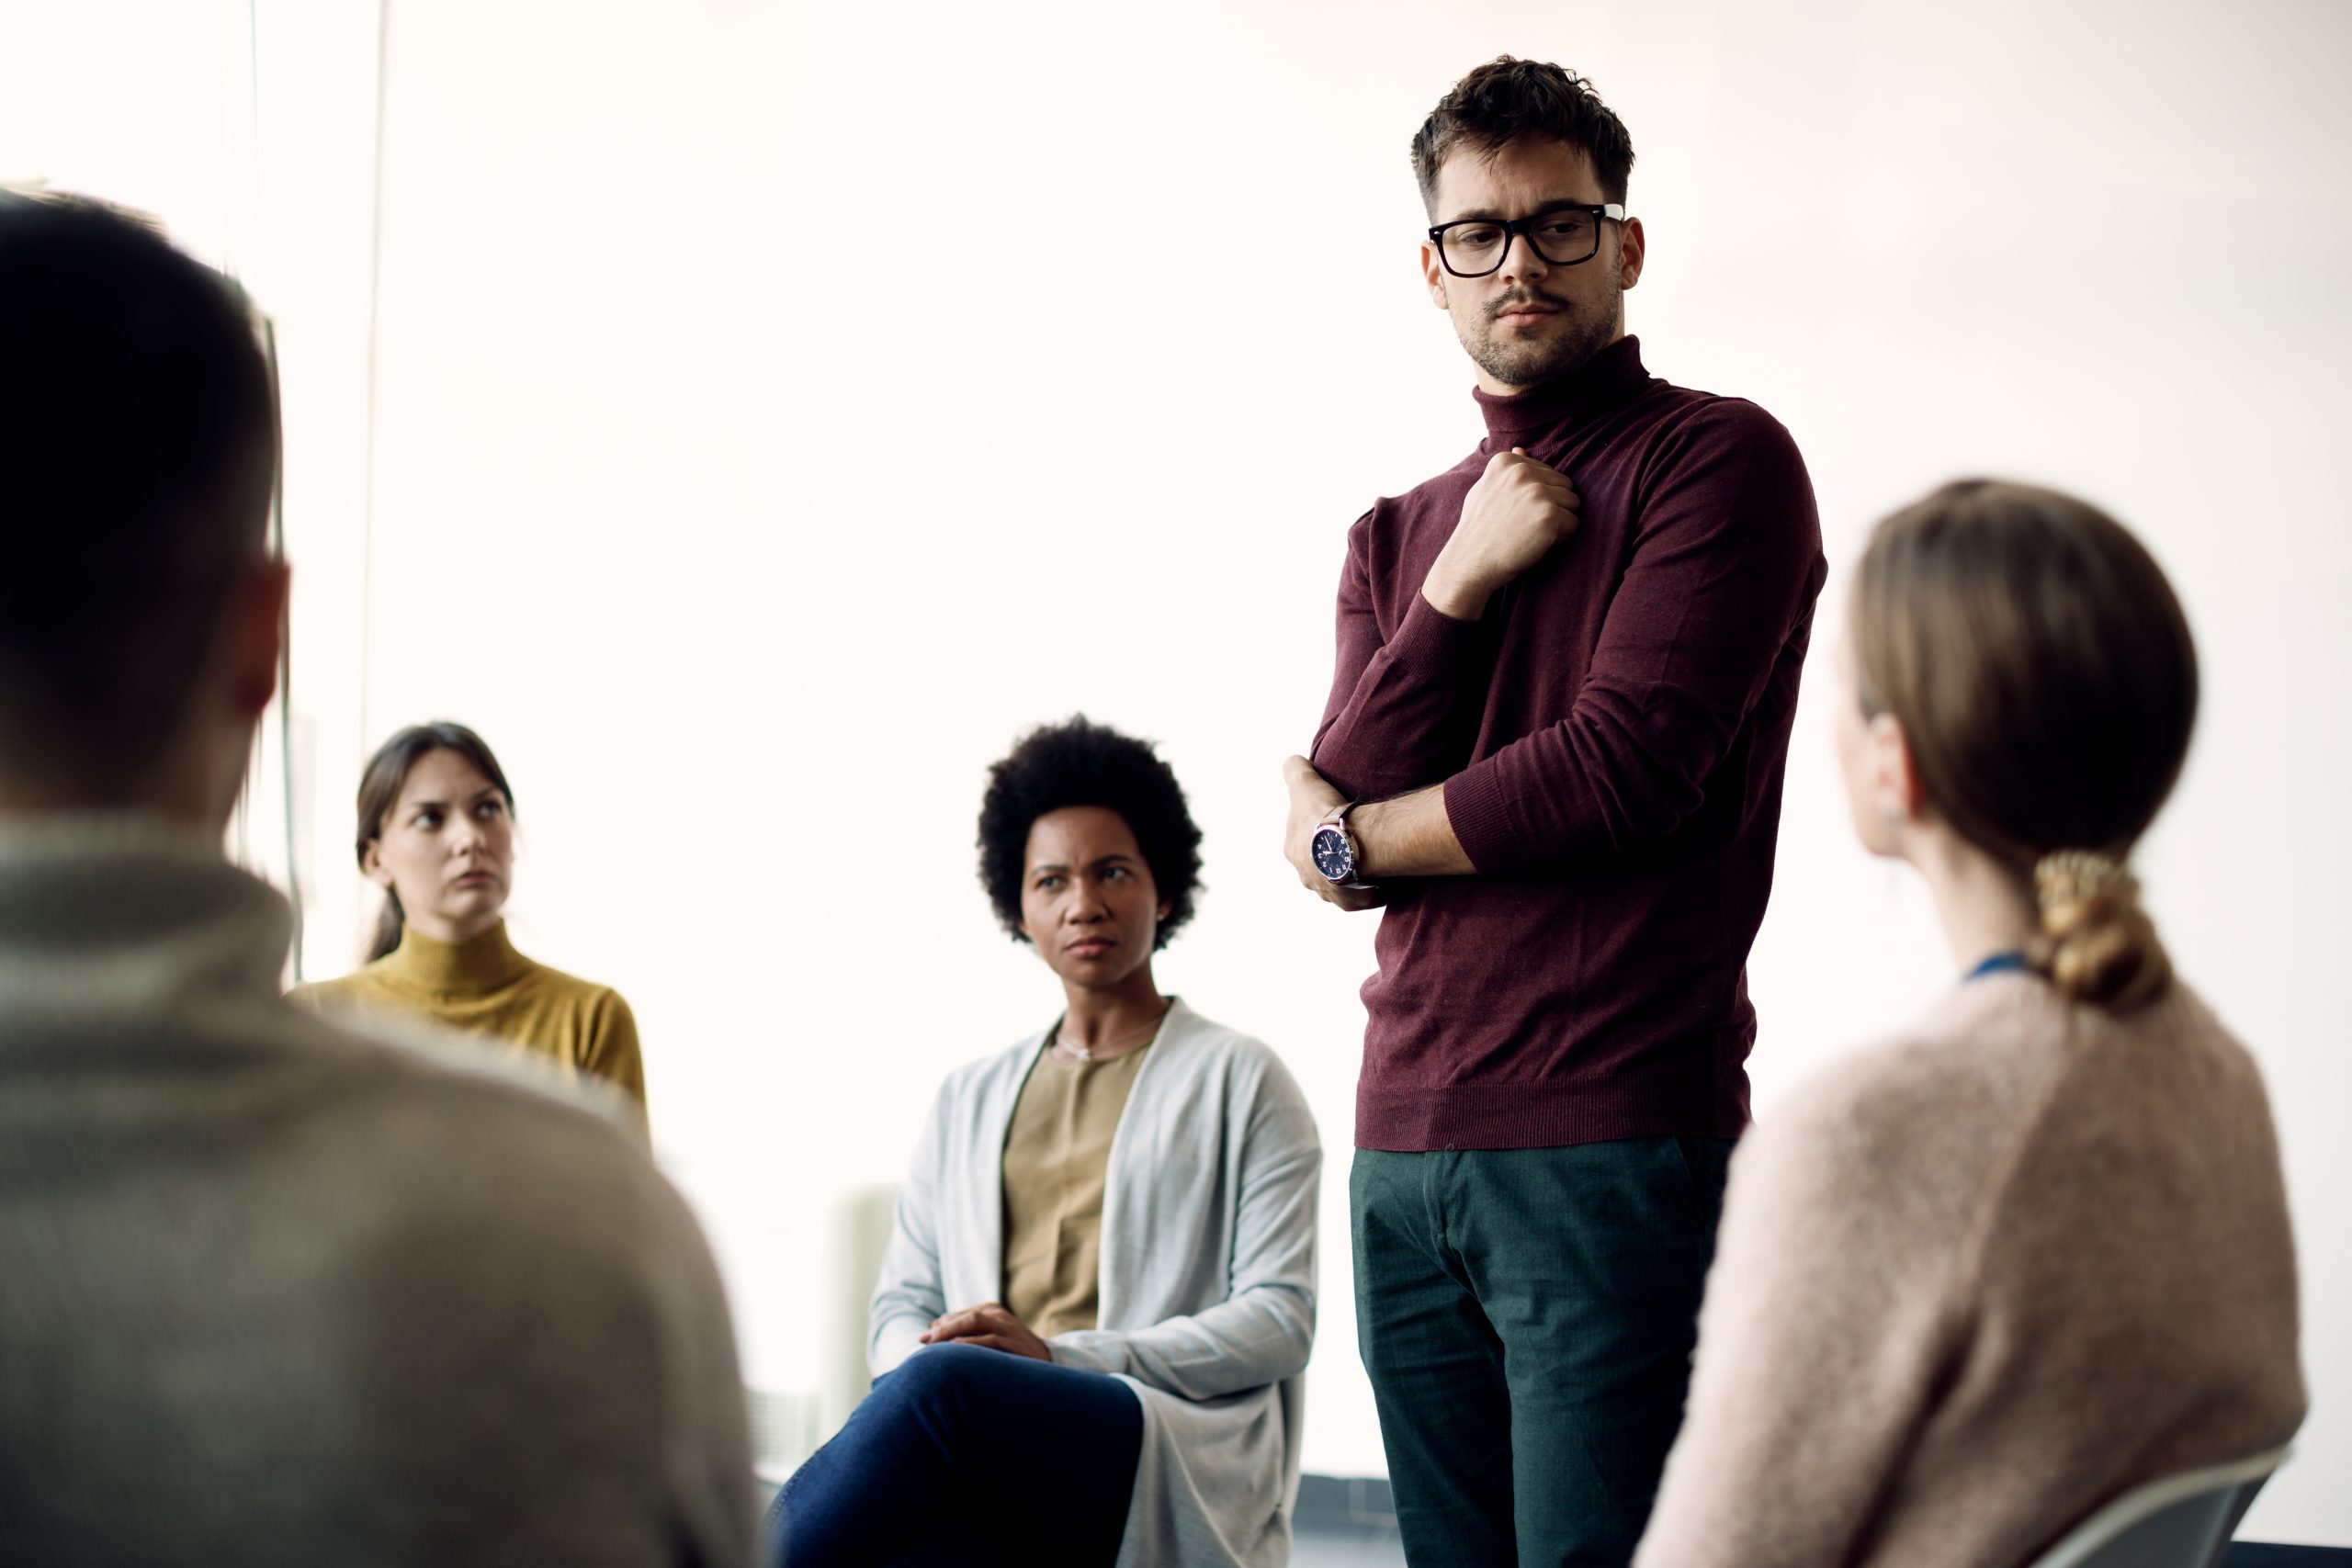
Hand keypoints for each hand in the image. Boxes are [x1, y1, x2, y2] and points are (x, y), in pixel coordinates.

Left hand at [921, 1302, 1052, 1360]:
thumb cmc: (1010, 1353)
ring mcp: (1010, 1329)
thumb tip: (933, 1327)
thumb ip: (965, 1332)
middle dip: (943, 1328)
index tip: (924, 1337)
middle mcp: (1001, 1316)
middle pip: (968, 1316)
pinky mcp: (1016, 1345)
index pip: (962, 1314)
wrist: (1048, 1366)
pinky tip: (955, 1350)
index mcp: (993, 1311)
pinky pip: (990, 1341)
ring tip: (933, 1345)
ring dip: (952, 1333)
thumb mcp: (989, 1338)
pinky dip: (971, 1344)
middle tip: (924, 1341)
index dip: (942, 1324)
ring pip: (977, 1322)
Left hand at [1282, 756, 1384, 911]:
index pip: (1301, 837)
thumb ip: (1294, 769)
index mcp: (1293, 849)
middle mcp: (1305, 874)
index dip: (1315, 827)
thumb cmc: (1322, 814)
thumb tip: (1292, 762)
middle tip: (1352, 843)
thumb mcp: (1304, 782)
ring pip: (1337, 882)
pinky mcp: (1347, 900)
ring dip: (1349, 876)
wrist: (1345, 843)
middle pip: (1318, 863)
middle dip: (1330, 855)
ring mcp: (1326, 889)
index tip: (1332, 820)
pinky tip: (1380, 888)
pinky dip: (1368, 894)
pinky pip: (1358, 899)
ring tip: (1368, 865)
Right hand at [1424, 446, 1580, 619]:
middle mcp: (1522, 471)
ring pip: (1573, 503)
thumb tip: (1520, 448)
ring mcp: (1536, 491)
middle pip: (1564, 485)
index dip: (1537, 499)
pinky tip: (1537, 543)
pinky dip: (1561, 538)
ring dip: (1559, 522)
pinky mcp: (1549, 513)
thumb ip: (1506, 472)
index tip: (1513, 513)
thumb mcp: (1485, 490)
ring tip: (1531, 534)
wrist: (1470, 564)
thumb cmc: (1478, 531)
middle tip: (1525, 527)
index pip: (1547, 473)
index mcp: (1507, 461)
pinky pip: (1574, 523)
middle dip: (1552, 507)